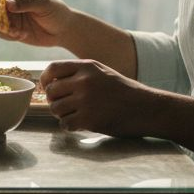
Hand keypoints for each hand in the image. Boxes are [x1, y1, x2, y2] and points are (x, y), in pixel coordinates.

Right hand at [0, 0, 72, 46]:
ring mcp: (11, 16)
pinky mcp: (11, 29)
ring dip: (0, 25)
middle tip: (0, 19)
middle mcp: (12, 1)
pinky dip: (8, 34)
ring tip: (15, 30)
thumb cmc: (56, 12)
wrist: (63, 31)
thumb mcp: (44, 4)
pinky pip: (1, 32)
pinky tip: (22, 35)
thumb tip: (7, 3)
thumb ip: (26, 2)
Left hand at [39, 59, 159, 135]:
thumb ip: (79, 74)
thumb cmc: (124, 92)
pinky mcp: (90, 119)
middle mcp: (84, 81)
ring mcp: (86, 100)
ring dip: (62, 114)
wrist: (147, 108)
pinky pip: (65, 124)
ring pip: (56, 109)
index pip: (52, 68)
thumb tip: (51, 82)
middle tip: (64, 106)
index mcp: (87, 67)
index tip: (48, 88)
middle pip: (51, 91)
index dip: (45, 79)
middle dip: (54, 100)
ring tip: (76, 114)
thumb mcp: (102, 72)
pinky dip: (70, 126)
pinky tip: (81, 124)